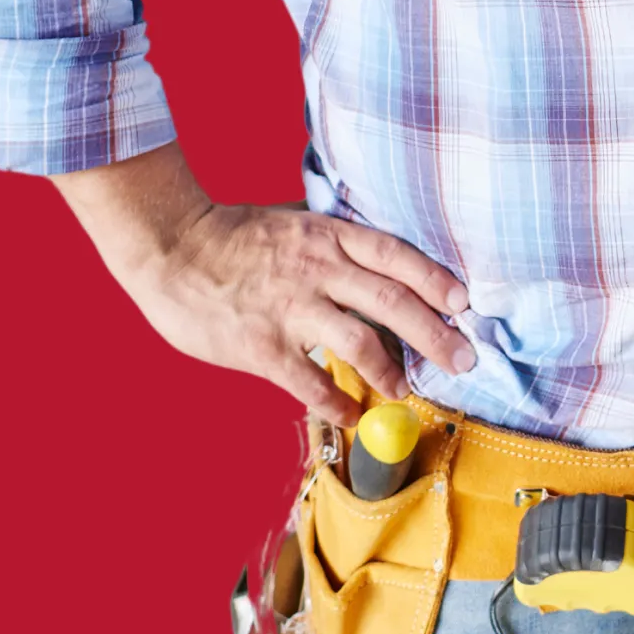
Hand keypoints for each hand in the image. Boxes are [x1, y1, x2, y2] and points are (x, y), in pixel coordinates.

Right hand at [109, 195, 477, 427]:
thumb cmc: (230, 235)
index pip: (395, 255)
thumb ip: (332, 239)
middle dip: (435, 335)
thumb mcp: (291, 220)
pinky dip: (335, 401)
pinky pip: (309, 381)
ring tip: (404, 388)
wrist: (169, 247)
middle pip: (392, 302)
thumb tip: (377, 259)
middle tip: (463, 360)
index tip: (464, 303)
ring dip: (390, 370)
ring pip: (359, 342)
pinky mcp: (261, 344)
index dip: (435, 280)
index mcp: (325, 235)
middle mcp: (315, 268)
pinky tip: (350, 414)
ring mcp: (289, 307)